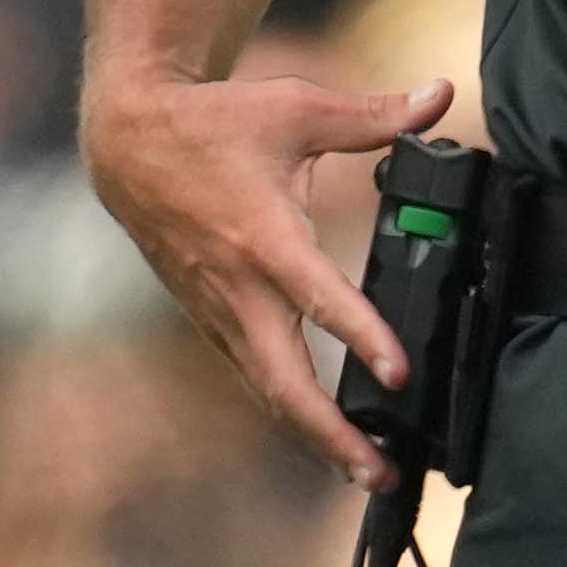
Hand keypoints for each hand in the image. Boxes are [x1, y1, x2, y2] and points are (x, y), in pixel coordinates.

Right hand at [83, 55, 446, 487]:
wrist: (126, 142)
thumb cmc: (214, 123)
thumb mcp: (297, 107)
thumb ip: (375, 114)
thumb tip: (441, 96)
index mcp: (262, 234)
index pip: (318, 296)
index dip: (360, 337)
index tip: (398, 375)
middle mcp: (235, 285)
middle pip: (283, 379)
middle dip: (330, 432)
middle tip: (379, 470)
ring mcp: (217, 309)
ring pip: (266, 389)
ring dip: (312, 435)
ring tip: (365, 470)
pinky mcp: (210, 319)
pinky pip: (253, 374)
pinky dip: (287, 410)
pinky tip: (323, 436)